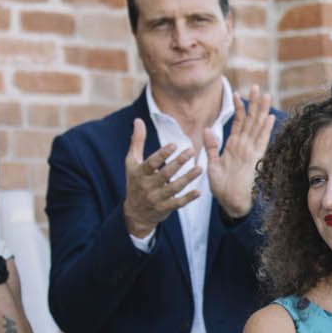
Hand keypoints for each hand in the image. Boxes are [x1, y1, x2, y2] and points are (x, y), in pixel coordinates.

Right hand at [121, 118, 203, 236]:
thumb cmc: (135, 181)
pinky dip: (188, 198)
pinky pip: (177, 203)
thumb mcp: (132, 162)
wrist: (135, 212)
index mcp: (139, 173)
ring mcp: (156, 198)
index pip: (150, 163)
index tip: (174, 145)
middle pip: (164, 174)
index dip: (162, 155)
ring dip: (187, 179)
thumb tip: (138, 120)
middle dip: (178, 163)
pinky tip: (198, 192)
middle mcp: (147, 186)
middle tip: (192, 151)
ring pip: (173, 188)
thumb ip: (137, 141)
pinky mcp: (165, 208)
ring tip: (199, 169)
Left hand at [203, 83, 271, 218]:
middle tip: (256, 86)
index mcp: (233, 146)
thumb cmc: (221, 187)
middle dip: (253, 103)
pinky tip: (270, 117)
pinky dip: (265, 129)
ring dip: (261, 111)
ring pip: (257, 126)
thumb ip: (211, 147)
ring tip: (265, 95)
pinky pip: (261, 141)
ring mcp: (250, 151)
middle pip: (250, 120)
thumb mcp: (211, 165)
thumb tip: (206, 129)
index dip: (238, 107)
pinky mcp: (255, 159)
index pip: (237, 122)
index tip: (236, 92)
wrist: (230, 204)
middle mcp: (243, 146)